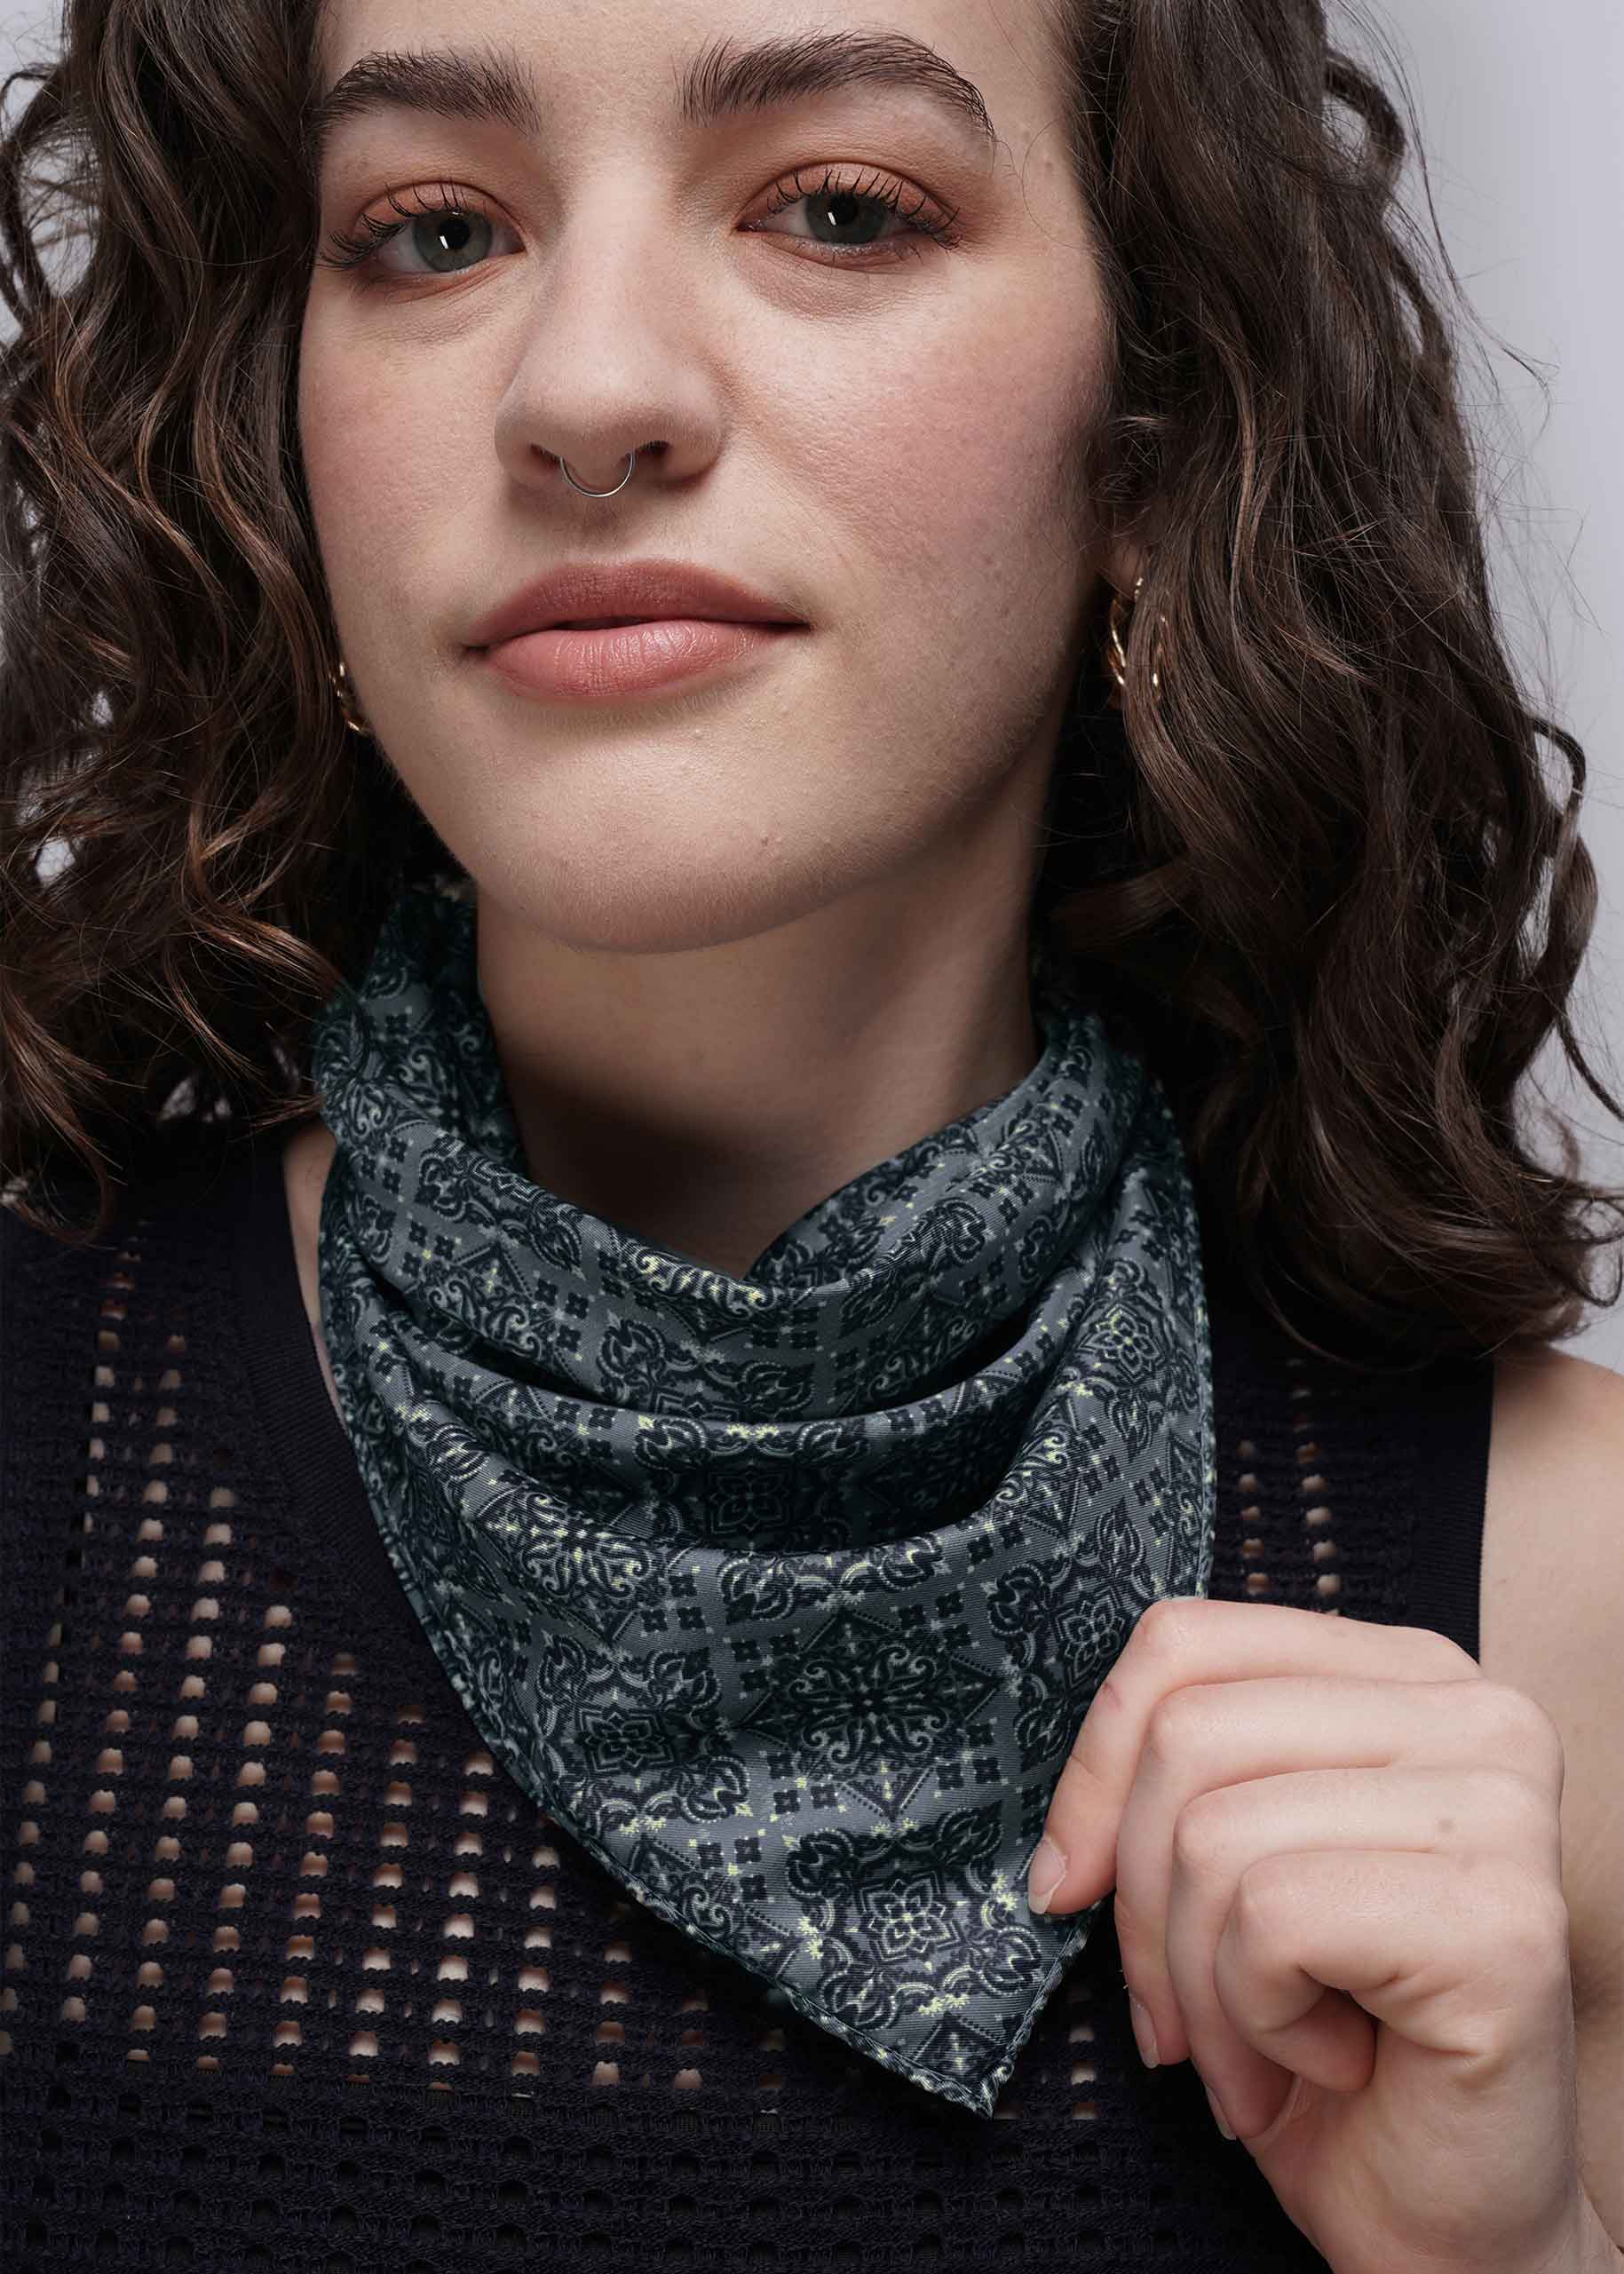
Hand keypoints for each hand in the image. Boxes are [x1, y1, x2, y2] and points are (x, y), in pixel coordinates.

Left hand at [1028, 1597, 1595, 2273]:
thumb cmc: (1333, 2046)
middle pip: (1185, 1736)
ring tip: (1260, 2051)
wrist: (1447, 2225)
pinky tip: (1332, 2062)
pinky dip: (1257, 2022)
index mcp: (1406, 1675)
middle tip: (1181, 2019)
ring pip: (1214, 1833)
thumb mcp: (1232, 1867)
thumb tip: (1062, 1832)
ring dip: (1200, 1985)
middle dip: (1142, 1907)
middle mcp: (1475, 1716)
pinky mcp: (1501, 1919)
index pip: (1184, 1642)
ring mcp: (1500, 1809)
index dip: (1094, 1768)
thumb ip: (1182, 1778)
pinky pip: (1271, 1921)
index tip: (1073, 1883)